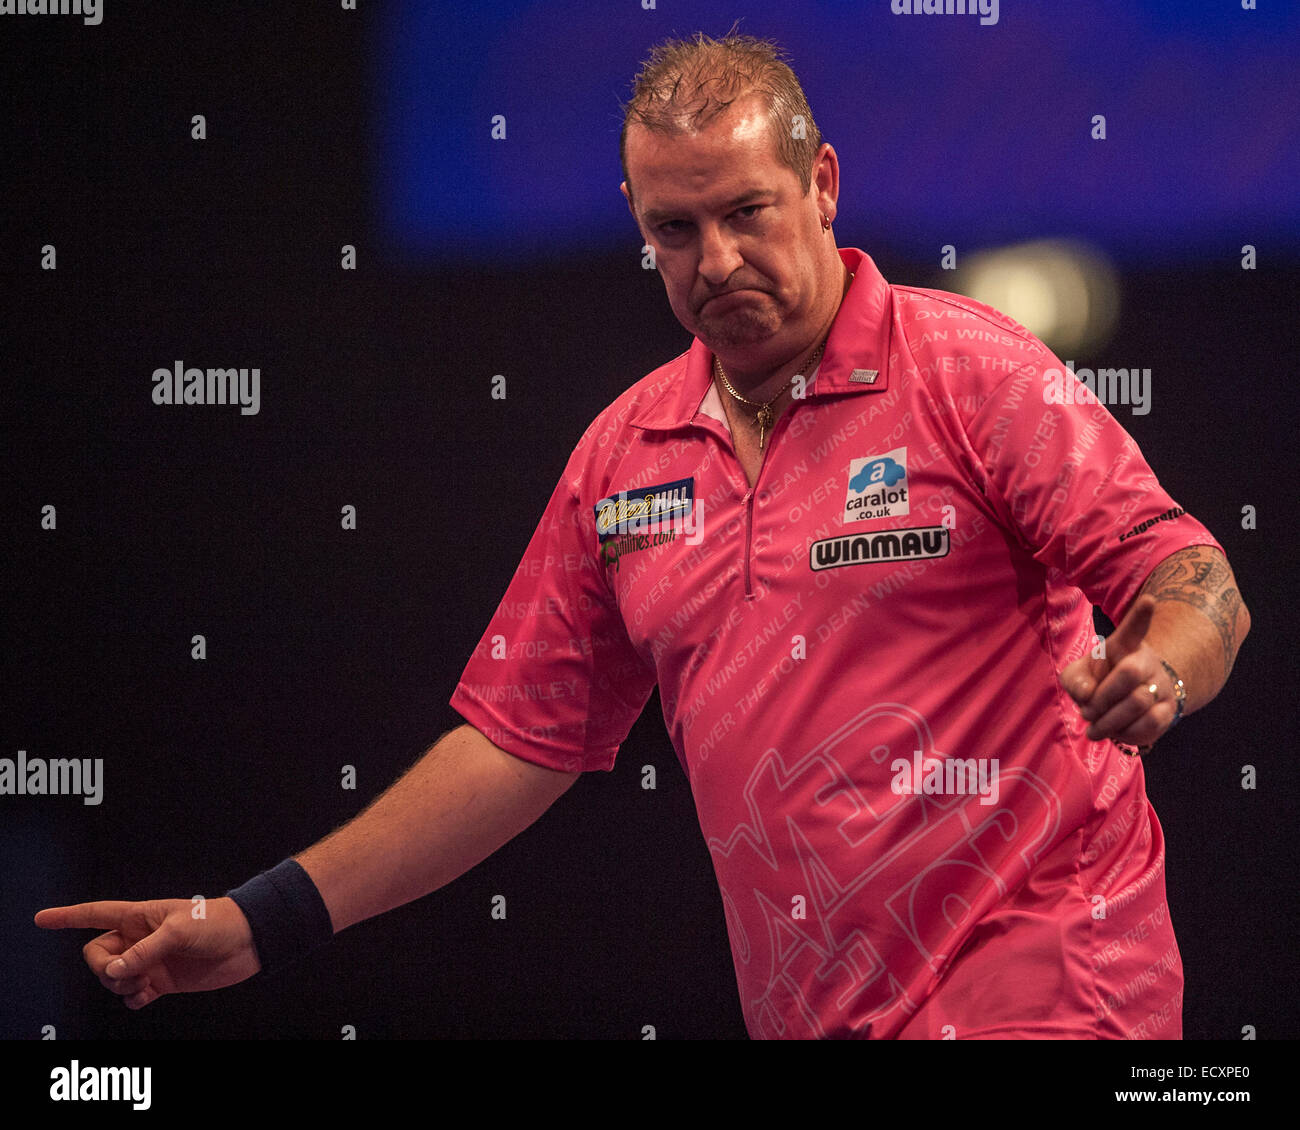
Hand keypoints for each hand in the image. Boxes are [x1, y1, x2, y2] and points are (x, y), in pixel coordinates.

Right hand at [34, 896, 260, 1009]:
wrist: (249, 941)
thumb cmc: (219, 922)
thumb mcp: (180, 930)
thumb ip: (144, 951)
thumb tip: (115, 971)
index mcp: (140, 916)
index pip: (96, 914)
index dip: (68, 916)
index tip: (42, 919)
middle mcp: (140, 938)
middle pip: (98, 955)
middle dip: (102, 969)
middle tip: (125, 973)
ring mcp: (150, 960)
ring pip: (112, 978)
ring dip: (120, 985)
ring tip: (145, 981)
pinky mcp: (162, 981)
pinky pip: (131, 995)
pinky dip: (133, 998)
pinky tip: (147, 993)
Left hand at [1059, 594, 1175, 749]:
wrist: (1125, 702)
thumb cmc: (1096, 682)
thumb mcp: (1077, 676)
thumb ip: (1075, 680)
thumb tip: (1088, 694)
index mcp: (1123, 647)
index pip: (1133, 628)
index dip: (1140, 615)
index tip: (1149, 600)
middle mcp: (1146, 662)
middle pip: (1129, 673)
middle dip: (1102, 698)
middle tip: (1086, 712)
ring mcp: (1161, 686)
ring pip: (1140, 702)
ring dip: (1110, 721)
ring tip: (1095, 727)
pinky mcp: (1168, 711)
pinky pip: (1150, 725)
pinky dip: (1126, 733)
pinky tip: (1114, 733)